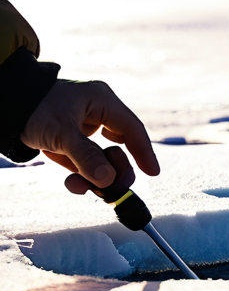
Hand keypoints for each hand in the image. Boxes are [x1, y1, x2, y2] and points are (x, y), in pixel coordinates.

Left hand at [20, 79, 159, 193]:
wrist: (3, 106)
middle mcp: (99, 114)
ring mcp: (86, 128)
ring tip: (79, 185)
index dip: (144, 151)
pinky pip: (87, 162)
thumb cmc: (33, 109)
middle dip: (115, 170)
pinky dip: (82, 174)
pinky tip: (73, 182)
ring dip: (95, 176)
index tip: (152, 173)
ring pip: (104, 158)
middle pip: (121, 147)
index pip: (132, 129)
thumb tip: (110, 180)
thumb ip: (87, 158)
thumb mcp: (61, 134)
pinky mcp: (74, 141)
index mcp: (102, 102)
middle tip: (113, 188)